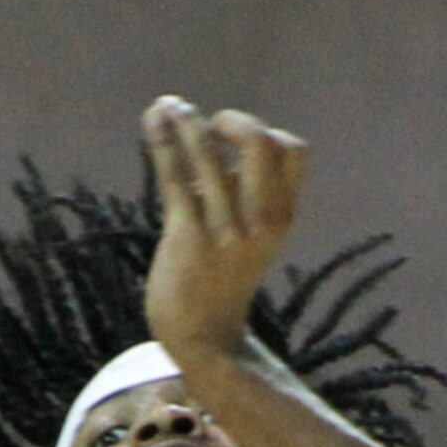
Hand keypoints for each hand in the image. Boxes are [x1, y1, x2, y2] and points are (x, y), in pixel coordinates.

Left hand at [141, 97, 309, 365]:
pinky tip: (153, 119)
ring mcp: (225, 230)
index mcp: (280, 217)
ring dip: (185, 121)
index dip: (264, 132)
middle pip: (263, 144)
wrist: (204, 340)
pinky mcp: (188, 238)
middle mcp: (259, 221)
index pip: (293, 153)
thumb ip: (241, 193)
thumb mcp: (249, 236)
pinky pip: (176, 177)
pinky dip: (163, 141)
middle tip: (212, 129)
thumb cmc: (221, 281)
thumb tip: (212, 139)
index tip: (232, 141)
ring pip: (209, 155)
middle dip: (235, 121)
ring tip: (168, 106)